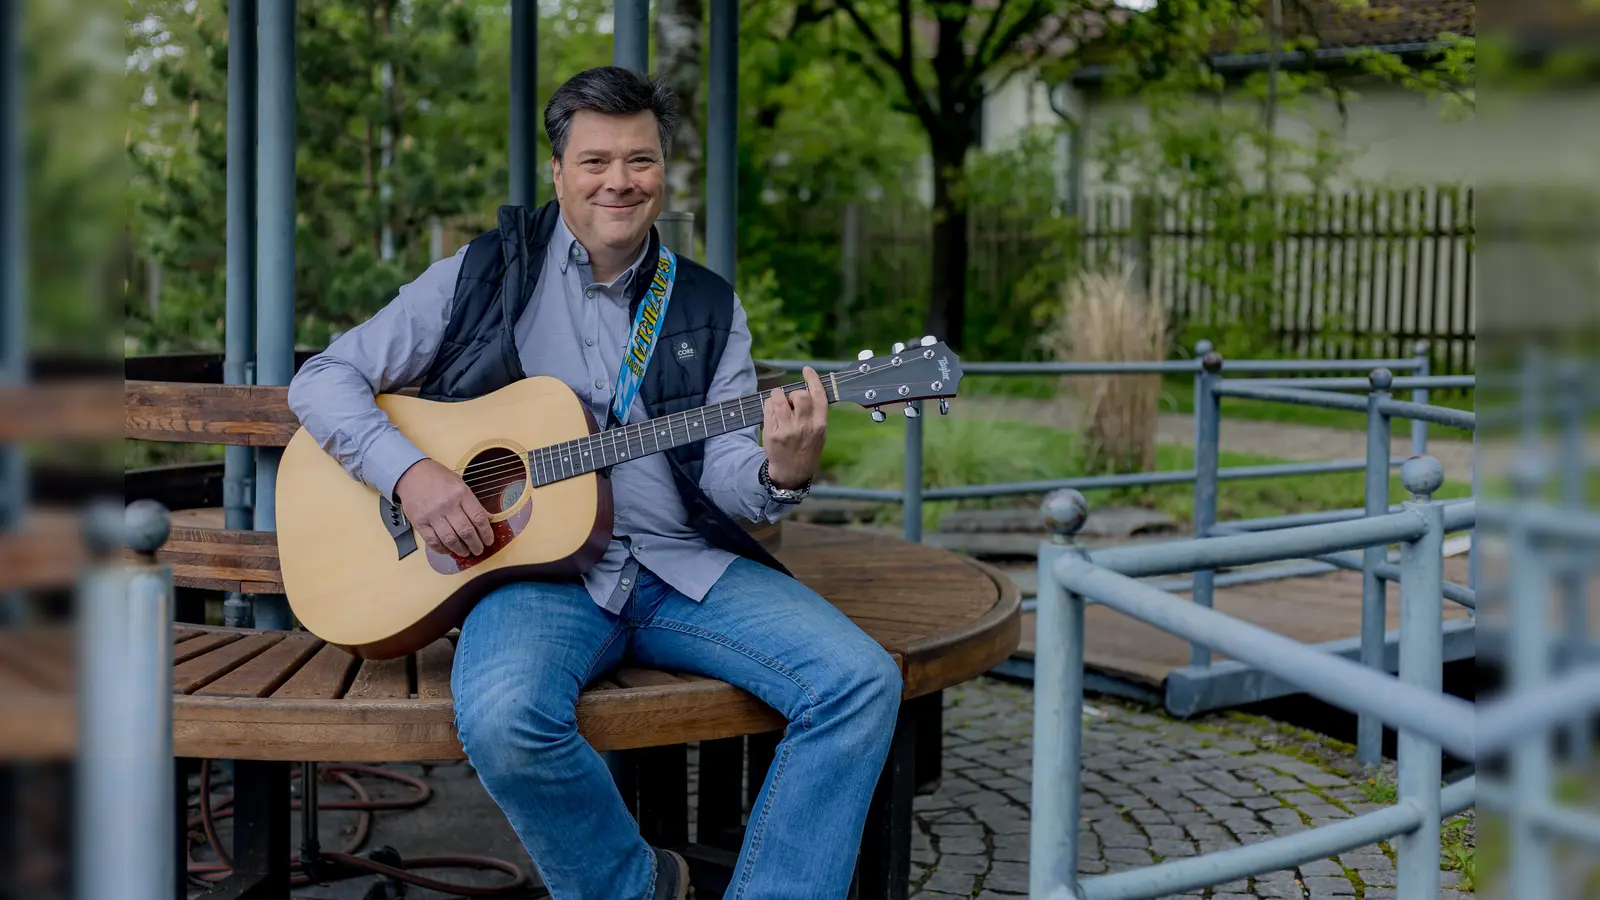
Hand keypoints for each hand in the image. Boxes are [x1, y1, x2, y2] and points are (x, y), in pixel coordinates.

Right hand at [394, 458, 495, 556]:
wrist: (411, 474)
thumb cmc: (439, 478)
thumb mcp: (460, 484)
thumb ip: (473, 502)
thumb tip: (488, 518)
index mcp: (461, 494)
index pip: (478, 518)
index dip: (486, 533)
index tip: (489, 541)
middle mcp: (447, 505)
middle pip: (465, 531)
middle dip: (475, 544)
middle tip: (479, 550)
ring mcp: (432, 515)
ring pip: (450, 539)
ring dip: (460, 549)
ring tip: (466, 552)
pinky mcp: (419, 522)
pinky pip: (432, 541)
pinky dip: (442, 549)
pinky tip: (448, 551)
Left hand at [763, 365, 827, 488]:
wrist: (791, 474)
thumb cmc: (806, 450)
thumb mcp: (819, 435)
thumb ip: (816, 414)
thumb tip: (808, 390)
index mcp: (819, 426)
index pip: (819, 396)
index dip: (813, 379)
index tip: (806, 370)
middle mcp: (804, 427)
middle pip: (799, 395)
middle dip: (793, 393)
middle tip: (791, 401)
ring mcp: (787, 430)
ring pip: (779, 399)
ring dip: (778, 396)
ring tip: (779, 404)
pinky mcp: (772, 433)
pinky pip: (768, 409)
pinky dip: (769, 405)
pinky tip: (772, 412)